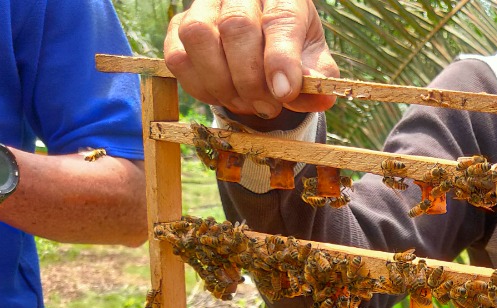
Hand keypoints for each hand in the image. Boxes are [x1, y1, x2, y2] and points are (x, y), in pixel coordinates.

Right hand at [164, 0, 338, 119]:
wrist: (262, 47)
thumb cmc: (293, 51)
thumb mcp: (315, 62)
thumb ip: (319, 78)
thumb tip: (318, 95)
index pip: (280, 19)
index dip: (281, 59)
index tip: (284, 93)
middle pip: (236, 26)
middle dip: (251, 78)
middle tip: (267, 107)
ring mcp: (204, 5)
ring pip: (199, 36)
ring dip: (222, 83)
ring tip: (246, 104)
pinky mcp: (178, 26)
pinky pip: (178, 57)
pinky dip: (200, 87)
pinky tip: (224, 97)